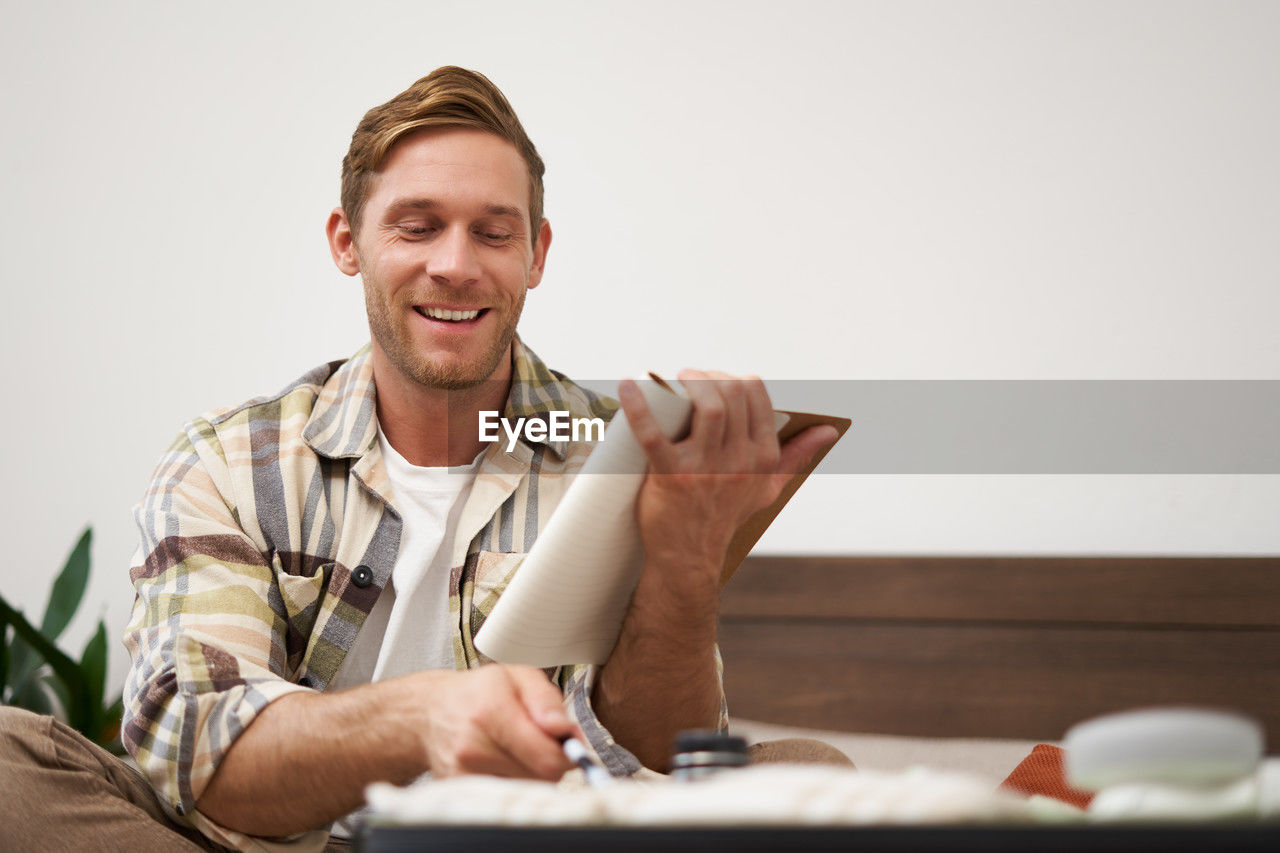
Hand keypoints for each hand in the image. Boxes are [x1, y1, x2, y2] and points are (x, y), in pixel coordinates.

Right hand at [401, 664, 578, 779]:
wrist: (429, 712)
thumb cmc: (478, 693)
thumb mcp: (518, 678)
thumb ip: (547, 702)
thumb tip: (565, 731)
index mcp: (492, 713)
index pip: (547, 757)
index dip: (569, 753)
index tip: (569, 744)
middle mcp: (474, 747)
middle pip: (542, 776)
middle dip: (551, 761)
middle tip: (540, 741)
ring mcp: (464, 774)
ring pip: (527, 788)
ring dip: (532, 773)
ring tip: (517, 749)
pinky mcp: (460, 792)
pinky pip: (507, 795)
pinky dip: (513, 782)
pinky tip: (502, 763)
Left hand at [618, 369, 838, 595]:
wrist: (690, 556)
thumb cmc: (726, 514)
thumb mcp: (768, 487)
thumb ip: (798, 456)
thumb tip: (829, 431)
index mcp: (763, 457)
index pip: (756, 395)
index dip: (734, 377)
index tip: (717, 380)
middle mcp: (739, 461)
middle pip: (731, 394)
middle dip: (710, 375)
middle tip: (688, 377)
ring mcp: (706, 469)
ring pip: (709, 408)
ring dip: (691, 383)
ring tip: (673, 380)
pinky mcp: (671, 477)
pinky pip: (654, 435)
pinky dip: (638, 407)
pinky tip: (628, 386)